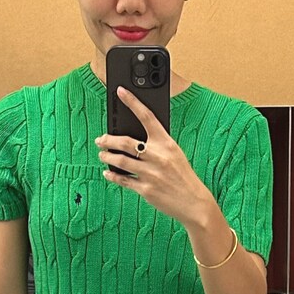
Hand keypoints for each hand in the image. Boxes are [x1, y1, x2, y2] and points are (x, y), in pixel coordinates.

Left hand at [95, 85, 210, 226]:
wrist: (193, 201)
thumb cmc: (182, 175)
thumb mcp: (174, 153)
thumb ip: (157, 144)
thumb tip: (133, 138)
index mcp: (166, 143)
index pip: (147, 116)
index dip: (132, 102)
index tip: (120, 91)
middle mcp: (157, 156)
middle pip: (125, 142)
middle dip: (108, 140)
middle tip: (100, 140)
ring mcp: (150, 173)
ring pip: (120, 161)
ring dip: (107, 156)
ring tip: (102, 154)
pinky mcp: (146, 189)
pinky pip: (123, 180)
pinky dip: (112, 175)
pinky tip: (108, 172)